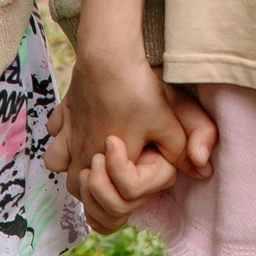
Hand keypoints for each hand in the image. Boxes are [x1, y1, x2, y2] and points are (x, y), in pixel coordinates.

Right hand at [51, 54, 215, 231]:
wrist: (108, 56)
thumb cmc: (138, 92)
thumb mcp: (167, 123)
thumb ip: (182, 150)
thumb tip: (203, 171)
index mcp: (108, 163)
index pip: (108, 198)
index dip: (127, 191)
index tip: (140, 164)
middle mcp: (83, 152)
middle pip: (77, 187)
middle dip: (93, 186)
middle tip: (113, 167)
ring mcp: (68, 132)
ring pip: (58, 164)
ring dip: (73, 163)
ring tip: (92, 152)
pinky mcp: (64, 111)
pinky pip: (53, 132)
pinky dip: (62, 133)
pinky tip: (80, 123)